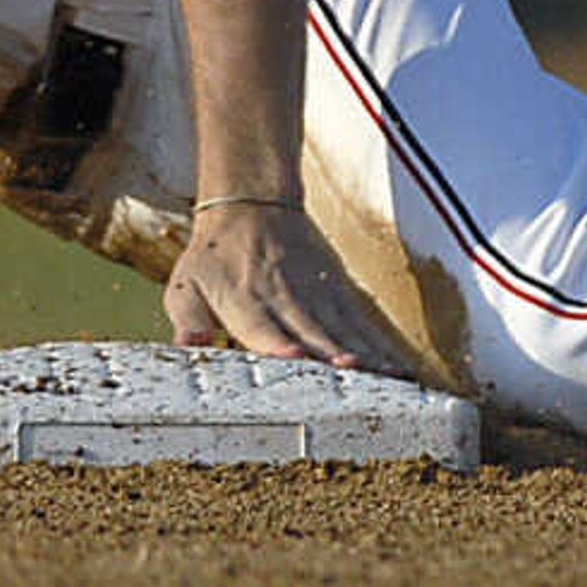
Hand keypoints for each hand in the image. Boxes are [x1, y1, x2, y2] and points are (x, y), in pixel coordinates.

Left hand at [162, 199, 417, 376]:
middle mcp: (285, 298)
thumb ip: (187, 323)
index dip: (278, 342)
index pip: (262, 325)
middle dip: (334, 355)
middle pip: (314, 331)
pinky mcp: (336, 293)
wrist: (252, 206)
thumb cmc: (216, 256)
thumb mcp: (186, 286)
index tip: (295, 354)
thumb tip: (188, 346)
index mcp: (245, 300)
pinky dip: (382, 346)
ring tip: (392, 380)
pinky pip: (361, 324)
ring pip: (345, 329)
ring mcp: (316, 296)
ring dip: (368, 355)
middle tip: (357, 375)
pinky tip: (399, 368)